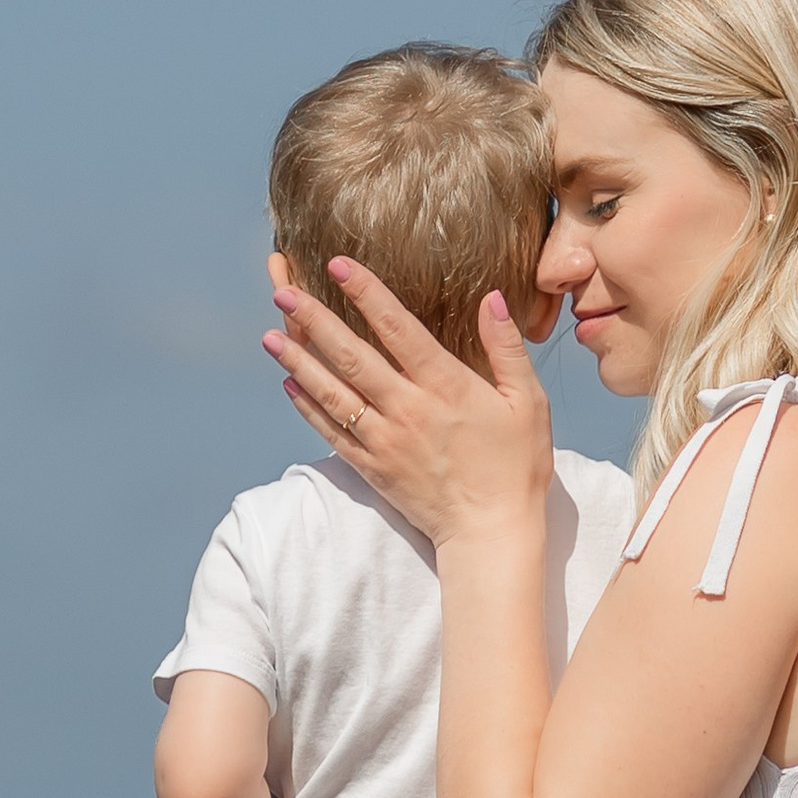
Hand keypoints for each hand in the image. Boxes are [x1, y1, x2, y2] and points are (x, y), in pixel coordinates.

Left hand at [261, 257, 554, 547]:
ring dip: (298, 361)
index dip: (366, 293)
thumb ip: (506, 348)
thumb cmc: (517, 465)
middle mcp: (408, 409)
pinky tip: (289, 383)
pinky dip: (307, 406)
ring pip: (332, 392)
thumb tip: (492, 299)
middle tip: (283, 292)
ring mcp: (385, 440)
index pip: (397, 328)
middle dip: (314, 320)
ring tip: (270, 334)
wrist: (491, 533)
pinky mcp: (372, 467)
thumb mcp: (528, 402)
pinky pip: (331, 432)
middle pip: (352, 356)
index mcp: (446, 386)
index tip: (338, 264)